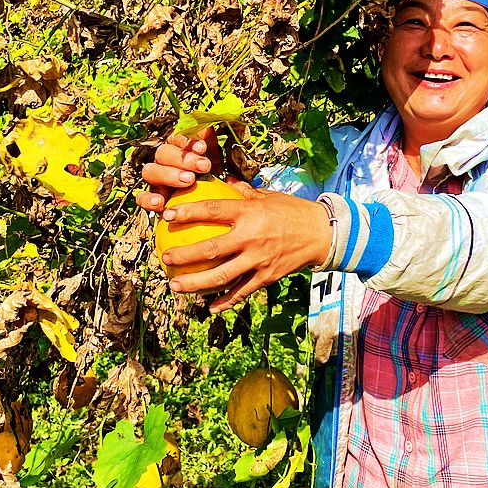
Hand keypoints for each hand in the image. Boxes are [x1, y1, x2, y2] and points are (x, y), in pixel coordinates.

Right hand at [136, 127, 224, 212]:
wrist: (206, 198)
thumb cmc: (207, 174)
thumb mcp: (213, 157)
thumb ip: (209, 141)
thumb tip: (207, 127)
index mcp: (175, 146)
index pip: (176, 138)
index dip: (188, 141)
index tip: (203, 148)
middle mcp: (162, 160)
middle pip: (163, 153)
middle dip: (183, 159)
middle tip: (203, 166)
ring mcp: (154, 179)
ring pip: (150, 172)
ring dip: (168, 176)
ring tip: (188, 181)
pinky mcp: (150, 198)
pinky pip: (142, 197)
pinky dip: (148, 200)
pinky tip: (160, 203)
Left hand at [156, 183, 331, 313]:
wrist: (322, 234)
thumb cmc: (292, 211)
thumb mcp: (268, 196)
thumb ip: (243, 192)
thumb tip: (223, 180)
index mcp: (250, 213)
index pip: (212, 211)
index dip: (188, 213)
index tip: (167, 215)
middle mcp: (252, 237)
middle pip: (210, 249)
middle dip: (183, 255)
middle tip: (165, 258)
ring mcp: (259, 260)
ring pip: (221, 276)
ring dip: (195, 283)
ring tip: (176, 285)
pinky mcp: (266, 277)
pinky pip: (241, 292)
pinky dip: (224, 301)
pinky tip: (208, 307)